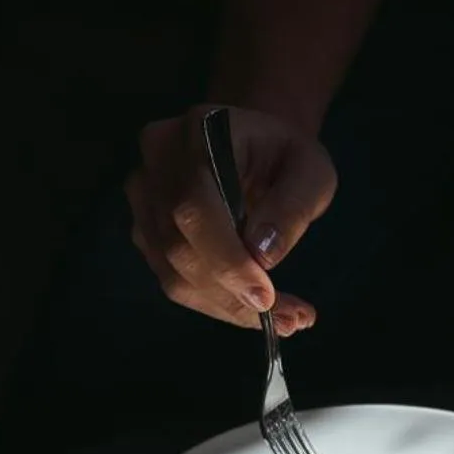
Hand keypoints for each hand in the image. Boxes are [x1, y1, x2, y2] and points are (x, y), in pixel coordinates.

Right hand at [126, 104, 336, 333]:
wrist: (253, 147)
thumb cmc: (284, 156)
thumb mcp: (310, 170)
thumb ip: (292, 206)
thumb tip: (262, 254)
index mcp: (196, 132)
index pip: (194, 206)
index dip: (226, 258)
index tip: (266, 297)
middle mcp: (156, 163)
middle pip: (178, 246)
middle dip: (233, 294)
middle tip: (290, 321)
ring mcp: (143, 198)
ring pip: (173, 273)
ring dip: (228, 307)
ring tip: (284, 321)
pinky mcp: (145, 231)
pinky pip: (174, 281)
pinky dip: (217, 304)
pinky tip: (254, 310)